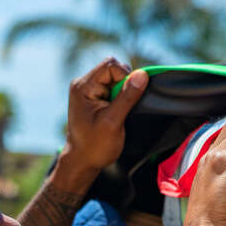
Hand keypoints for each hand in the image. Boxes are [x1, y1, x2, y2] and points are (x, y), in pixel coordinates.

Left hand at [65, 57, 148, 174]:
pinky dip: (120, 98)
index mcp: (83, 86)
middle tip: (122, 107)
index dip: (126, 78)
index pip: (111, 65)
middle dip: (125, 85)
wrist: (82, 160)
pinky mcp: (94, 97)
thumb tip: (143, 74)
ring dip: (123, 93)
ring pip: (115, 78)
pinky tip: (116, 112)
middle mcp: (83, 83)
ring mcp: (88, 90)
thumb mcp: (113, 121)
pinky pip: (113, 88)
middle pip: (113, 69)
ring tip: (118, 112)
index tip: (127, 100)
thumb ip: (127, 97)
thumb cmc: (95, 145)